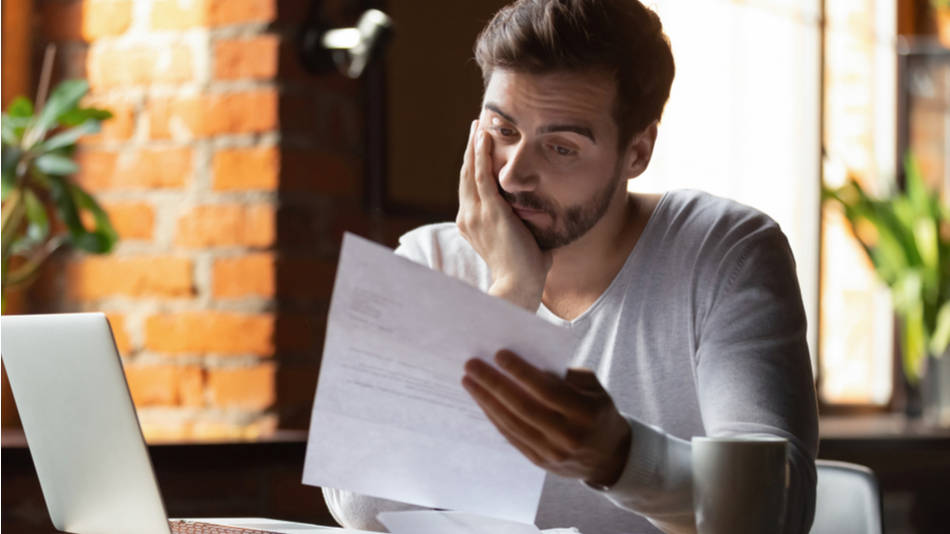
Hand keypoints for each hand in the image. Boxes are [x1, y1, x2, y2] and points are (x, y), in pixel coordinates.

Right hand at [456, 120, 551, 310]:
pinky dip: (481, 154)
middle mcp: (468, 216)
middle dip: (471, 149)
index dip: (473, 166)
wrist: (519, 287)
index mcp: (472, 225)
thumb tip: (543, 219)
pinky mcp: (489, 211)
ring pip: (470, 170)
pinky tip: (483, 136)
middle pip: (466, 174)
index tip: (478, 148)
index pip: (470, 188)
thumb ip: (527, 228)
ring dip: (474, 145)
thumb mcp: (522, 242)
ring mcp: (476, 213)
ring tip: (478, 124)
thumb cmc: (525, 271)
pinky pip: (482, 175)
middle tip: (475, 126)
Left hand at [462, 350, 631, 486]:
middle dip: (494, 384)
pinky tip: (481, 400)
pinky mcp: (540, 461)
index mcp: (585, 412)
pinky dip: (494, 417)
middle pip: (523, 407)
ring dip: (486, 400)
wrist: (609, 456)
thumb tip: (527, 360)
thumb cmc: (597, 411)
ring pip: (512, 423)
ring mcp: (553, 452)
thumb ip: (566, 375)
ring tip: (469, 380)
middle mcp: (568, 435)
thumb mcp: (594, 388)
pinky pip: (511, 436)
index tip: (499, 354)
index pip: (547, 390)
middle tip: (472, 365)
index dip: (521, 372)